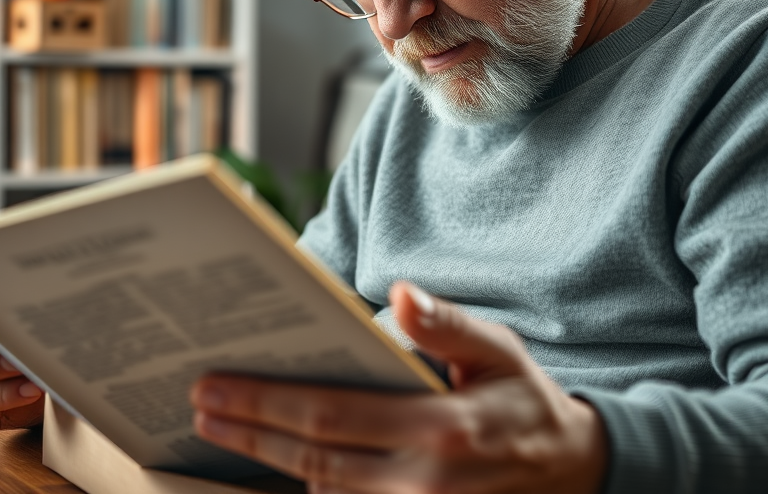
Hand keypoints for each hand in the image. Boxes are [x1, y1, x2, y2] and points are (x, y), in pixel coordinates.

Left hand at [191, 282, 608, 493]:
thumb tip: (403, 292)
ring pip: (322, 488)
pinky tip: (273, 457)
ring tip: (219, 428)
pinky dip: (305, 483)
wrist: (569, 470)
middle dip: (248, 431)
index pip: (332, 415)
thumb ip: (448, 326)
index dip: (266, 403)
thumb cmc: (521, 398)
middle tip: (198, 405)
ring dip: (265, 459)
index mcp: (440, 431)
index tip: (214, 386)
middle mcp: (422, 483)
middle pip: (313, 457)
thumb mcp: (498, 349)